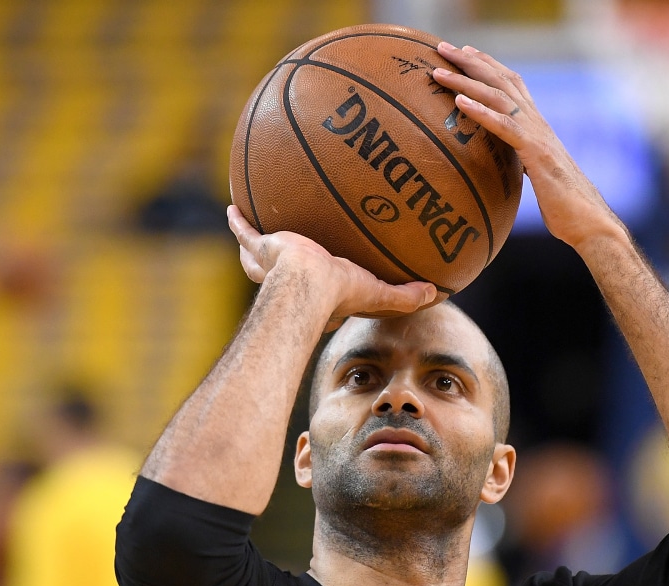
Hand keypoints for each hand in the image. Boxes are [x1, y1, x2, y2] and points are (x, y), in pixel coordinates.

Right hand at [227, 205, 436, 330]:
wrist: (307, 284)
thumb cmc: (339, 294)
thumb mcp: (377, 294)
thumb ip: (404, 295)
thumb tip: (434, 293)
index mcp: (315, 293)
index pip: (316, 291)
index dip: (321, 287)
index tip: (327, 277)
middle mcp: (287, 279)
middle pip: (282, 271)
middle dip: (279, 262)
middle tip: (283, 247)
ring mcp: (270, 262)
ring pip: (259, 251)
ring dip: (256, 241)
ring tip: (255, 223)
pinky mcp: (261, 246)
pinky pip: (245, 231)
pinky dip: (238, 220)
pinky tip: (233, 206)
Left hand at [432, 43, 624, 252]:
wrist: (589, 222)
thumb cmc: (564, 208)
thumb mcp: (537, 178)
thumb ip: (522, 163)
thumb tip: (504, 167)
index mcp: (537, 126)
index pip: (512, 84)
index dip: (488, 65)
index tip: (464, 52)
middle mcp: (537, 123)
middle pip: (501, 81)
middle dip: (470, 61)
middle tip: (442, 47)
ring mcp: (538, 136)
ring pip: (498, 98)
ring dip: (465, 82)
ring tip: (439, 73)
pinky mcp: (536, 154)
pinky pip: (504, 127)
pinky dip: (481, 112)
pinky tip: (458, 103)